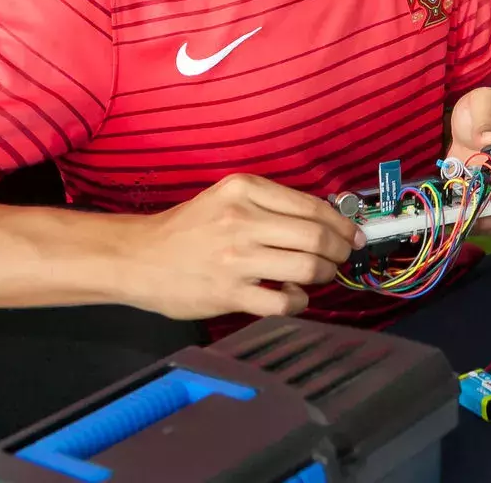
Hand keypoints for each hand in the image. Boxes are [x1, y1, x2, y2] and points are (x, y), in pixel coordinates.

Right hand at [128, 174, 365, 320]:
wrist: (137, 257)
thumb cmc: (186, 229)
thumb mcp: (225, 198)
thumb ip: (269, 204)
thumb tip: (325, 219)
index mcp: (244, 189)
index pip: (312, 206)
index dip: (342, 224)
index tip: (353, 235)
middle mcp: (242, 220)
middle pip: (317, 236)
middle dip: (340, 250)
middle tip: (342, 257)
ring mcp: (236, 258)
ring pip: (307, 267)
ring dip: (323, 275)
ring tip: (317, 276)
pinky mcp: (229, 292)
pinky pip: (284, 301)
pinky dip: (299, 302)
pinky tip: (292, 297)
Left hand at [447, 88, 490, 231]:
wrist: (468, 109)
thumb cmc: (485, 102)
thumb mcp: (485, 101)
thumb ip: (485, 117)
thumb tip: (488, 140)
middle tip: (486, 218)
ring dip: (488, 219)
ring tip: (466, 220)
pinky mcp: (481, 186)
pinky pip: (481, 208)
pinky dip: (470, 216)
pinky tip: (455, 217)